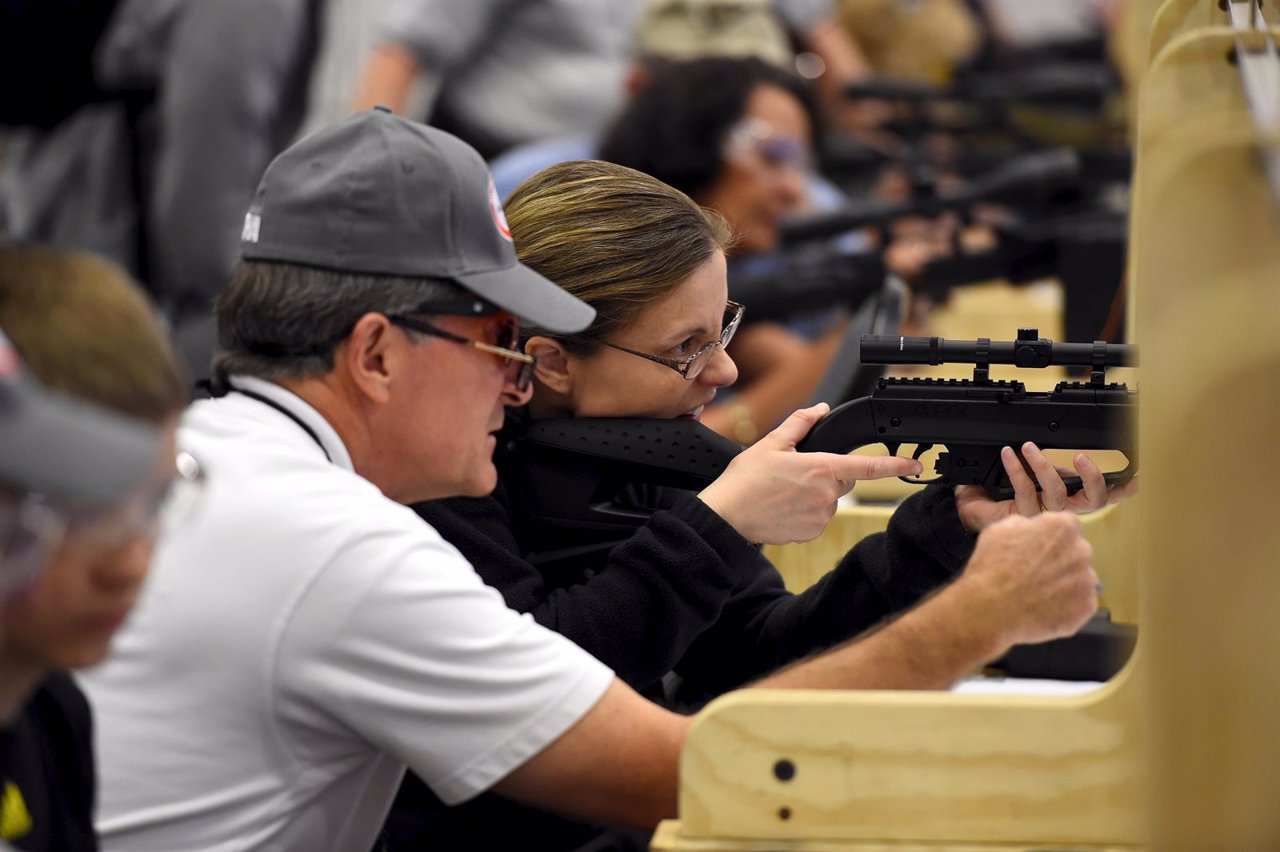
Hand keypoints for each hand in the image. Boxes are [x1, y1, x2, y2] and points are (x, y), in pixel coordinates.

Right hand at [698, 403, 921, 544]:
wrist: (727, 516)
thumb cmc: (745, 480)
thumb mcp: (771, 443)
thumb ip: (800, 423)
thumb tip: (819, 410)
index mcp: (821, 469)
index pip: (868, 466)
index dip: (895, 465)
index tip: (914, 465)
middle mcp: (826, 495)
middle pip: (842, 480)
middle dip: (825, 473)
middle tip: (793, 473)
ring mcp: (820, 517)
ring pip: (829, 499)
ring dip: (815, 494)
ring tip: (783, 491)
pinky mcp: (811, 533)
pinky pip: (818, 518)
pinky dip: (806, 511)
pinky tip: (783, 507)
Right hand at [953, 512, 1097, 650]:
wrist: (991, 609)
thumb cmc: (992, 567)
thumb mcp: (1000, 529)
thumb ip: (1026, 524)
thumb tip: (1033, 529)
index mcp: (1062, 527)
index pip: (1068, 526)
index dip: (1051, 537)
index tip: (1039, 547)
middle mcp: (1082, 550)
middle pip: (1077, 551)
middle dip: (1061, 559)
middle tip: (1036, 572)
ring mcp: (1087, 580)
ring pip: (1080, 577)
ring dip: (1065, 582)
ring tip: (1039, 593)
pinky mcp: (1087, 606)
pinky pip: (1080, 602)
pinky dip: (1067, 605)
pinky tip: (1045, 607)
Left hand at [955, 442, 1139, 532]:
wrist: (975, 513)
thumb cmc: (1002, 494)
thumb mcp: (1030, 474)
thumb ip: (1047, 464)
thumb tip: (1057, 442)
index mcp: (1069, 499)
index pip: (1100, 496)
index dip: (1120, 490)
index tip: (1134, 477)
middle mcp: (1061, 510)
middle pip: (1091, 501)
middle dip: (1093, 478)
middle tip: (1082, 457)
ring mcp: (1043, 515)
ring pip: (1056, 493)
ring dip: (1044, 466)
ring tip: (1029, 447)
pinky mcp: (1023, 516)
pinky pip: (1025, 491)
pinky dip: (1016, 469)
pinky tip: (1009, 455)